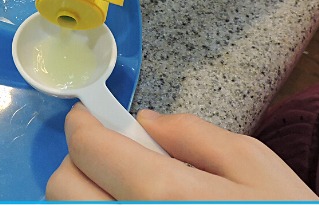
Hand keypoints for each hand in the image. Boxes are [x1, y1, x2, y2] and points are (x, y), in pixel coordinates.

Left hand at [46, 103, 318, 200]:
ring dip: (87, 194)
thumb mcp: (255, 167)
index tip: (91, 116)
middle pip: (63, 188)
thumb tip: (143, 121)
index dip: (84, 123)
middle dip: (81, 161)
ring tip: (129, 189)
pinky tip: (131, 207)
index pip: (87, 148)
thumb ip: (193, 135)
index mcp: (163, 195)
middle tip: (115, 156)